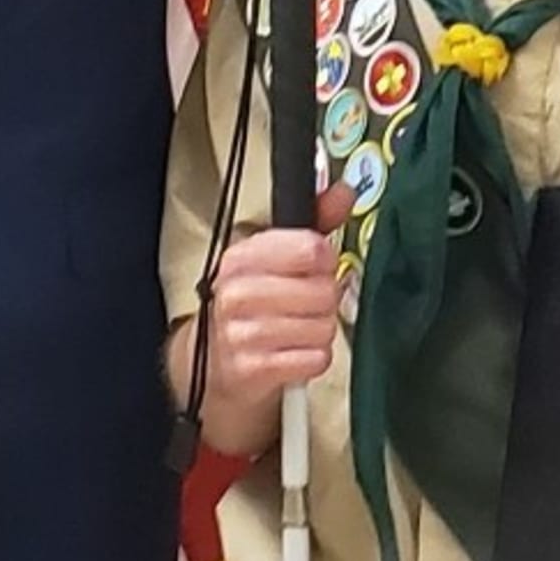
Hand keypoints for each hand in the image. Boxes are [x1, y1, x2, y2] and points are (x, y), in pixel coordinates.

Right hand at [195, 185, 353, 457]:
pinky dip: (313, 359)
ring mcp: (242, 333)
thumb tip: (345, 190)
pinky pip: (316, 359)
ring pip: (323, 327)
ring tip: (297, 329)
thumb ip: (314, 222)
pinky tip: (293, 353)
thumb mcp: (273, 258)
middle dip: (324, 300)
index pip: (312, 247)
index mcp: (242, 256)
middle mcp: (237, 291)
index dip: (324, 260)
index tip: (312, 267)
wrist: (214, 366)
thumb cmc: (252, 305)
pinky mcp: (254, 370)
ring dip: (319, 332)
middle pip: (323, 291)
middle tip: (305, 304)